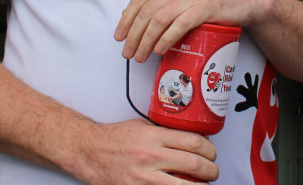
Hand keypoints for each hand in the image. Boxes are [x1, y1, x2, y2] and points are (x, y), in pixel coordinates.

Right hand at [69, 118, 216, 183]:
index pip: (193, 142)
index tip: (212, 152)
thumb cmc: (115, 138)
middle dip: (211, 170)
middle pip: (194, 165)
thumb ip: (165, 132)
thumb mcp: (143, 125)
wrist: (89, 151)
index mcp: (154, 136)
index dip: (210, 149)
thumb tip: (191, 138)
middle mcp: (151, 156)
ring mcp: (144, 177)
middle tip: (213, 171)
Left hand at [114, 0, 264, 61]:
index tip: (119, 36)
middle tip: (128, 53)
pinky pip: (179, 25)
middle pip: (146, 11)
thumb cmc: (214, 0)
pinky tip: (160, 50)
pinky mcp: (204, 8)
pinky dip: (166, 39)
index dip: (126, 19)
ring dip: (146, 41)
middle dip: (133, 35)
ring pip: (158, 19)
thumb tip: (139, 18)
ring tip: (141, 56)